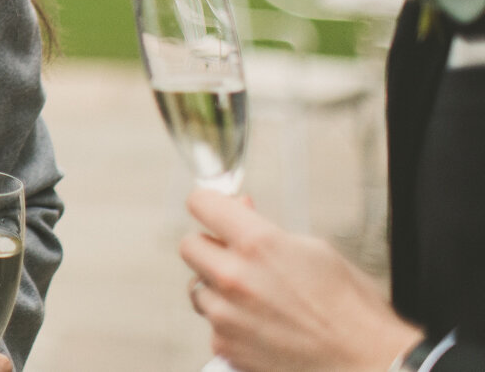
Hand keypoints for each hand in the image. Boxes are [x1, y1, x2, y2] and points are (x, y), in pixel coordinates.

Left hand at [180, 190, 420, 371]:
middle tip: (237, 257)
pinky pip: (212, 324)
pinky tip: (263, 327)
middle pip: (189, 245)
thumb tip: (239, 209)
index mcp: (258, 244)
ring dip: (218, 289)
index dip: (209, 204)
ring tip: (259, 299)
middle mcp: (234, 277)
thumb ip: (267, 229)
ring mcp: (226, 315)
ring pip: (197, 287)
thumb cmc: (352, 310)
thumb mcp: (316, 250)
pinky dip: (230, 324)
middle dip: (210, 247)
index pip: (201, 203)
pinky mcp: (225, 346)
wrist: (369, 365)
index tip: (215, 210)